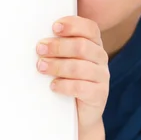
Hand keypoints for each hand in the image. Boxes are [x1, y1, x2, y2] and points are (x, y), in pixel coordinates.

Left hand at [36, 16, 109, 132]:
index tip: (54, 27)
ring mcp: (102, 77)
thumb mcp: (64, 60)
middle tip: (40, 49)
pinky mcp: (99, 95)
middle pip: (82, 47)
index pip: (90, 28)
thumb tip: (38, 39)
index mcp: (93, 44)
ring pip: (80, 67)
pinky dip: (64, 85)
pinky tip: (53, 85)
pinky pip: (81, 88)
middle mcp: (100, 58)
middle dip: (58, 46)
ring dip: (57, 65)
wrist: (78, 114)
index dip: (73, 25)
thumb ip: (57, 47)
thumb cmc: (66, 80)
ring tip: (41, 67)